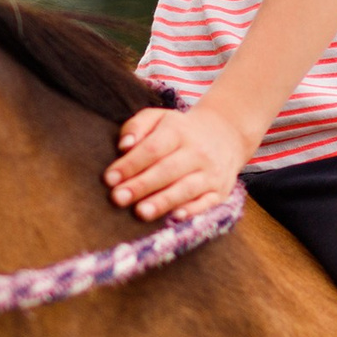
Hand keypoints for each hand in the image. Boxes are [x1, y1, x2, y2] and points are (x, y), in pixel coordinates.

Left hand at [104, 103, 249, 221]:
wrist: (226, 134)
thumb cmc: (180, 130)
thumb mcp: (159, 118)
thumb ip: (137, 126)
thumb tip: (124, 146)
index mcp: (179, 131)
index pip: (153, 148)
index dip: (131, 164)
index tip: (110, 178)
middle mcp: (197, 152)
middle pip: (167, 169)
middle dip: (141, 185)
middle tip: (118, 198)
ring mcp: (211, 173)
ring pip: (186, 188)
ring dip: (163, 201)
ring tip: (141, 212)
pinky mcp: (220, 191)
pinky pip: (206, 203)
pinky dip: (192, 211)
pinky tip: (174, 218)